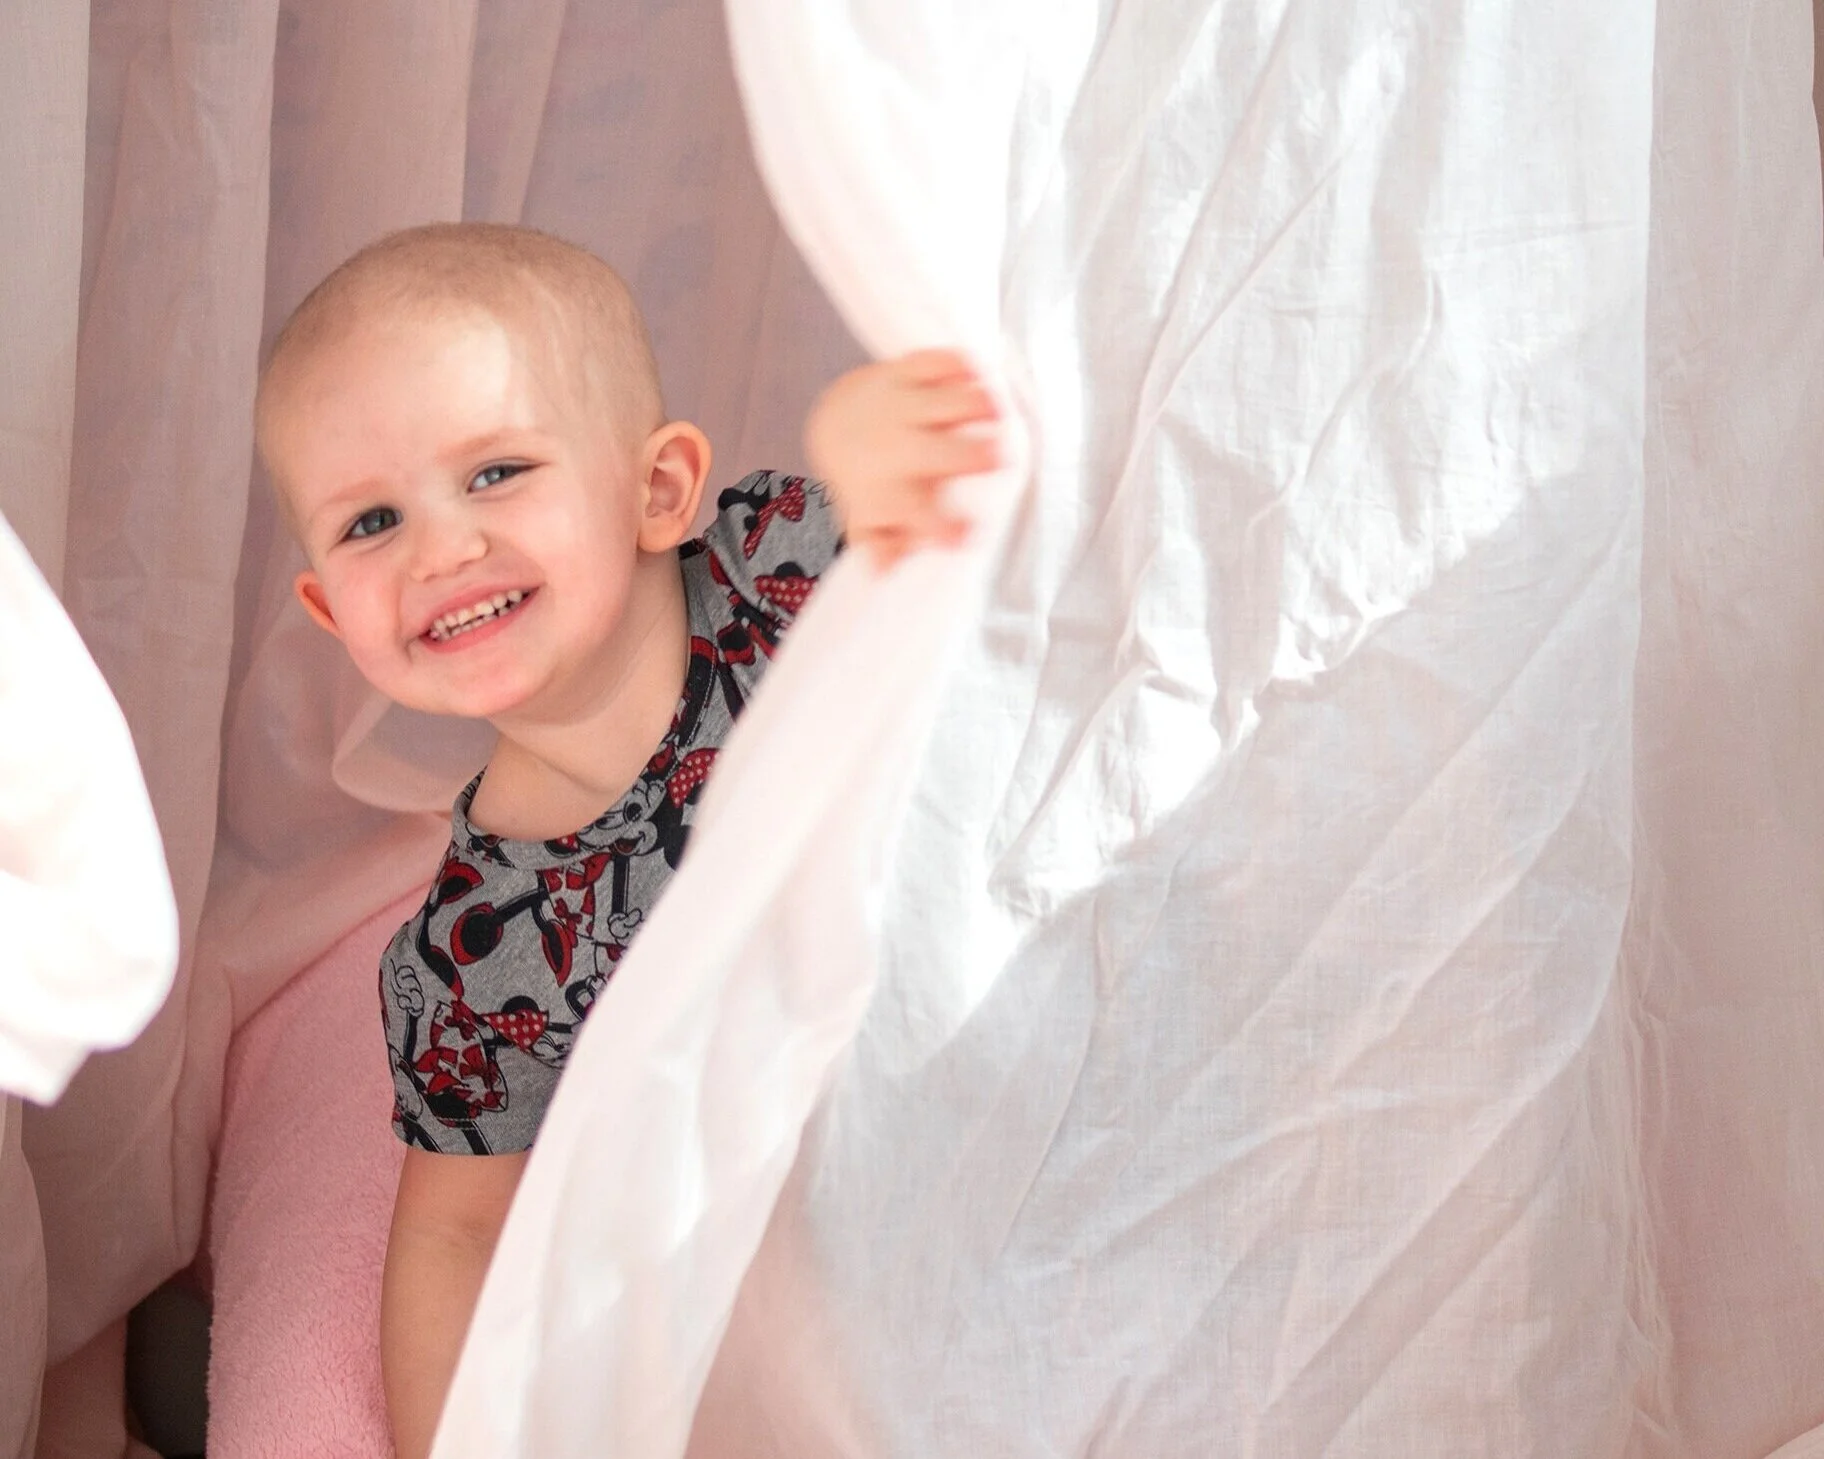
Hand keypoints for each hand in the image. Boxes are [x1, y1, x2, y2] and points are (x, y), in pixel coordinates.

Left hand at [804, 349, 1004, 567]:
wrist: (835, 421)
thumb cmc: (868, 481)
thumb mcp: (867, 519)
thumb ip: (882, 545)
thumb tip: (888, 573)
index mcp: (890, 491)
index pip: (918, 515)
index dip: (942, 528)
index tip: (966, 537)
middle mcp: (895, 448)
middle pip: (935, 452)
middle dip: (967, 455)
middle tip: (1000, 457)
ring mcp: (901, 406)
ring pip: (943, 401)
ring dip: (973, 404)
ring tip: (998, 411)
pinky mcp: (906, 372)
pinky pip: (934, 361)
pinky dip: (957, 363)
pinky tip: (978, 372)